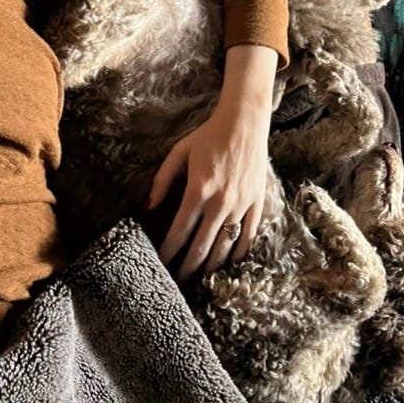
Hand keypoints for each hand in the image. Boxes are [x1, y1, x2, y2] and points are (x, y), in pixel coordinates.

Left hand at [146, 44, 276, 281]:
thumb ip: (161, 180)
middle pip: (201, 246)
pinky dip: (239, 251)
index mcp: (198, 190)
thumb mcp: (179, 152)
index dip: (167, 252)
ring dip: (211, 265)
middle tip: (176, 281)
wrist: (245, 122)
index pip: (179, 232)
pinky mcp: (257, 202)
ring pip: (225, 246)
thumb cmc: (209, 135)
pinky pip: (248, 235)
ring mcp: (241, 204)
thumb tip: (147, 207)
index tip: (159, 264)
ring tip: (200, 276)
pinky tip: (230, 261)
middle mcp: (220, 202)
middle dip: (186, 267)